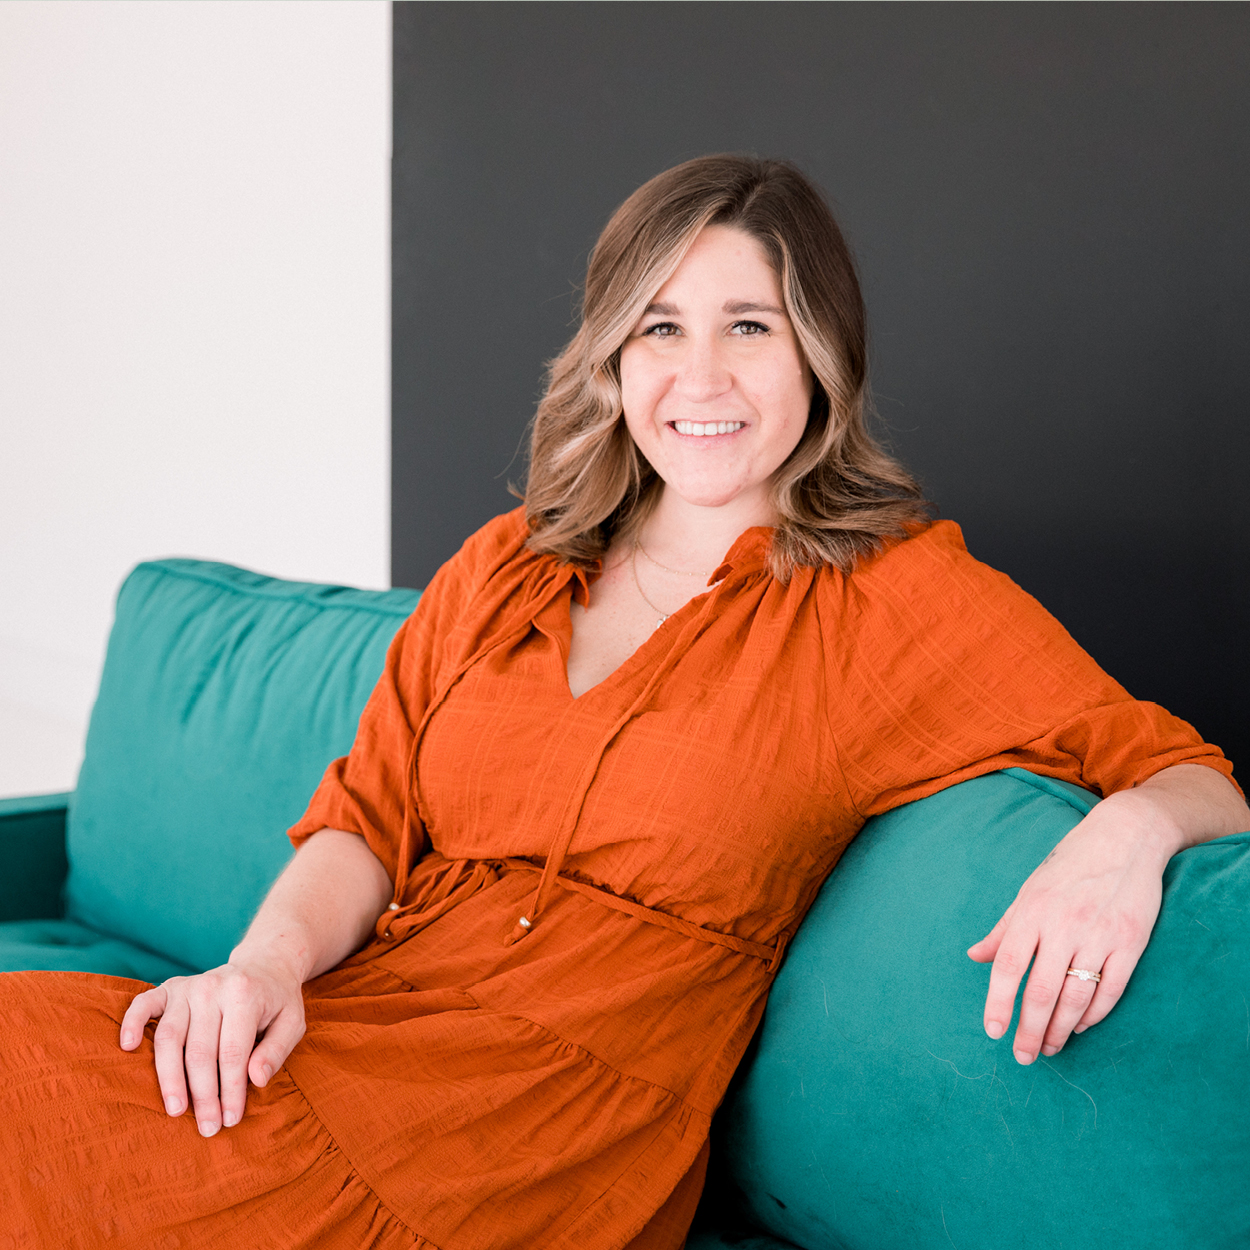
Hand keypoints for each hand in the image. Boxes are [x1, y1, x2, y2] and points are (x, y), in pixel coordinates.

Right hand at [119, 953, 305, 1136]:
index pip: (232, 1052)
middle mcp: (213, 987)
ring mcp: (189, 986)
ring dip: (169, 1078)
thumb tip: (256, 1080)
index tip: (230, 1119)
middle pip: (200, 1051)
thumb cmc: (278, 1002)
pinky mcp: (170, 988)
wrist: (265, 965)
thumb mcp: (293, 1022)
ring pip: (168, 1038)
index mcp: (245, 994)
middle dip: (203, 1095)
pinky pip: (143, 1004)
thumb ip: (277, 1050)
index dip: (229, 1090)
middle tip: (207, 1127)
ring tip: (176, 1110)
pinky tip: (127, 1048)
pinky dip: (131, 1023)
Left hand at [967, 792, 1173, 1064]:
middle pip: (1041, 991)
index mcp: (1032, 911)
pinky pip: (1111, 990)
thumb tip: (974, 956)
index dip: (998, 1003)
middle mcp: (1063, 925)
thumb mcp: (1029, 891)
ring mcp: (1099, 935)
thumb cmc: (1068, 866)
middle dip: (1029, 1030)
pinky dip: (1094, 1014)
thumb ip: (1004, 928)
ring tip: (1050, 1048)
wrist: (1123, 839)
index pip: (1008, 966)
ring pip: (1076, 997)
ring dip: (1061, 1029)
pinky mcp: (1130, 943)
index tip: (992, 1031)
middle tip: (1023, 1055)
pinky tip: (1080, 1027)